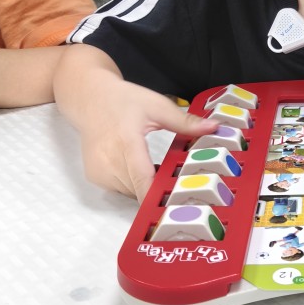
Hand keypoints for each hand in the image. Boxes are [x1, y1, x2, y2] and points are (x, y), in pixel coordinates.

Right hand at [79, 78, 216, 201]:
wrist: (89, 99)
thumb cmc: (123, 100)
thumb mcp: (157, 106)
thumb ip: (185, 121)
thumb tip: (213, 128)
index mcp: (126, 142)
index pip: (142, 179)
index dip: (158, 197)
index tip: (177, 205)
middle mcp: (109, 161)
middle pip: (140, 189)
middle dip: (160, 186)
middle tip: (175, 174)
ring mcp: (99, 172)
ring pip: (132, 192)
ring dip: (145, 185)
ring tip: (152, 164)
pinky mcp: (95, 177)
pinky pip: (121, 189)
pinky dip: (133, 182)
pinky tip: (135, 164)